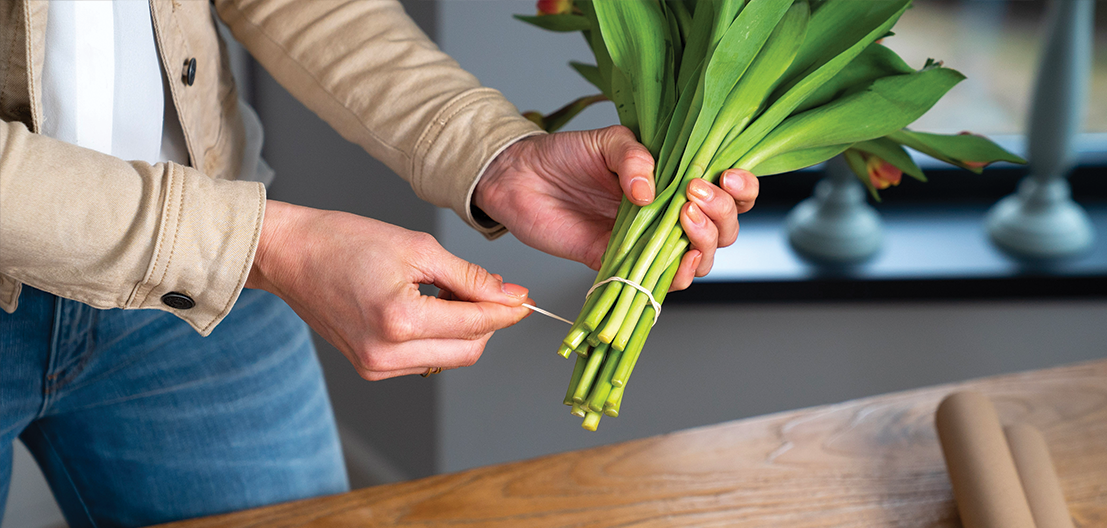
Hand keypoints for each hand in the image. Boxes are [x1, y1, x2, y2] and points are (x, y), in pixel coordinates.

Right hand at [246, 200, 531, 379]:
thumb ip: (468, 276)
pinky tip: (426, 305)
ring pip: (447, 359)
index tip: (525, 299)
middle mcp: (387, 354)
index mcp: (399, 320)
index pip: (475, 324)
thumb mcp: (417, 247)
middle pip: (468, 351)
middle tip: (491, 289)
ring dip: (462, 330)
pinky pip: (423, 360)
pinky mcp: (369, 368)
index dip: (506, 310)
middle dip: (487, 323)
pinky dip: (437, 337)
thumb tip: (508, 294)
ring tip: (447, 290)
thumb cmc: (344, 241)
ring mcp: (376, 366)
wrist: (290, 254)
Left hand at [474, 125, 758, 290]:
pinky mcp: (622, 264)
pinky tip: (676, 263)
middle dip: (722, 215)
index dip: (741, 188)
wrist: (520, 179)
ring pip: (701, 257)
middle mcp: (669, 213)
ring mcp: (649, 241)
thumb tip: (650, 191)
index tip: (729, 177)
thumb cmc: (564, 155)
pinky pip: (660, 282)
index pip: (728, 189)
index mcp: (675, 179)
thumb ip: (633, 157)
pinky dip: (675, 277)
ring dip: (704, 244)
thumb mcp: (606, 141)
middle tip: (694, 196)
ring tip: (684, 220)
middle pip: (724, 228)